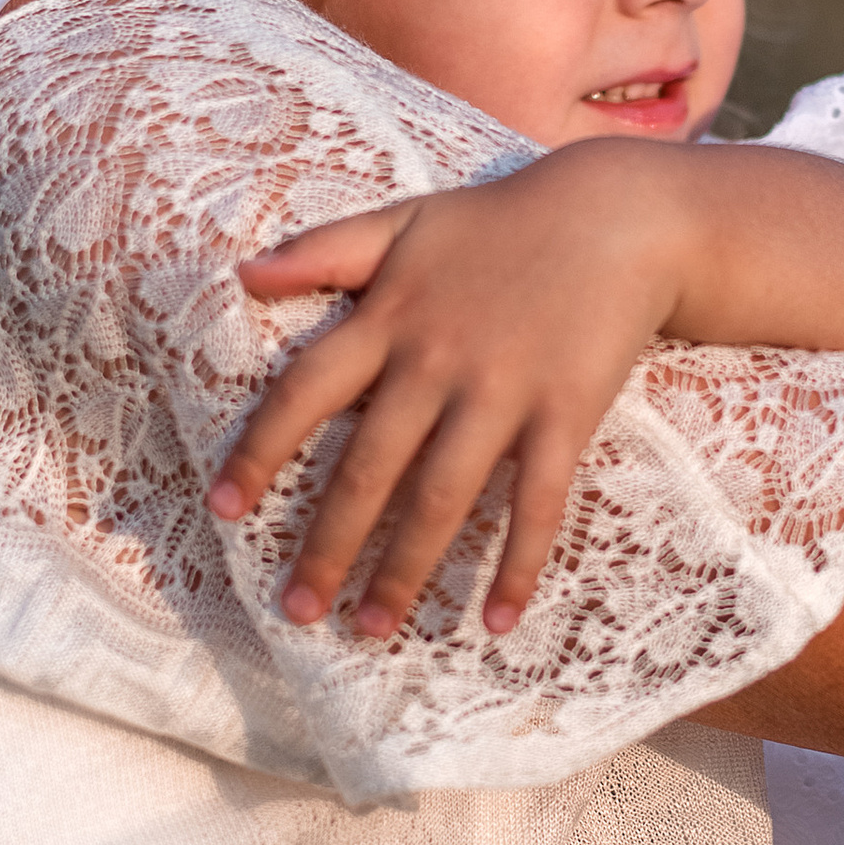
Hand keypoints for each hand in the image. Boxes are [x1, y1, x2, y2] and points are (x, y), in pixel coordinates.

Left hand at [208, 147, 697, 636]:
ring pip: (442, 498)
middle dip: (327, 544)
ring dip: (403, 570)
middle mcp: (437, 362)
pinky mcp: (566, 415)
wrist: (619, 215)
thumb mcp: (405, 221)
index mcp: (389, 318)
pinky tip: (498, 621)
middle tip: (296, 610)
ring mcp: (503, 393)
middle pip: (369, 467)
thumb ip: (324, 250)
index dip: (260, 451)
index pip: (305, 392)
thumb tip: (242, 273)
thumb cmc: (503, 222)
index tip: (224, 511)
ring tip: (370, 629)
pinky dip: (518, 565)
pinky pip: (538, 504)